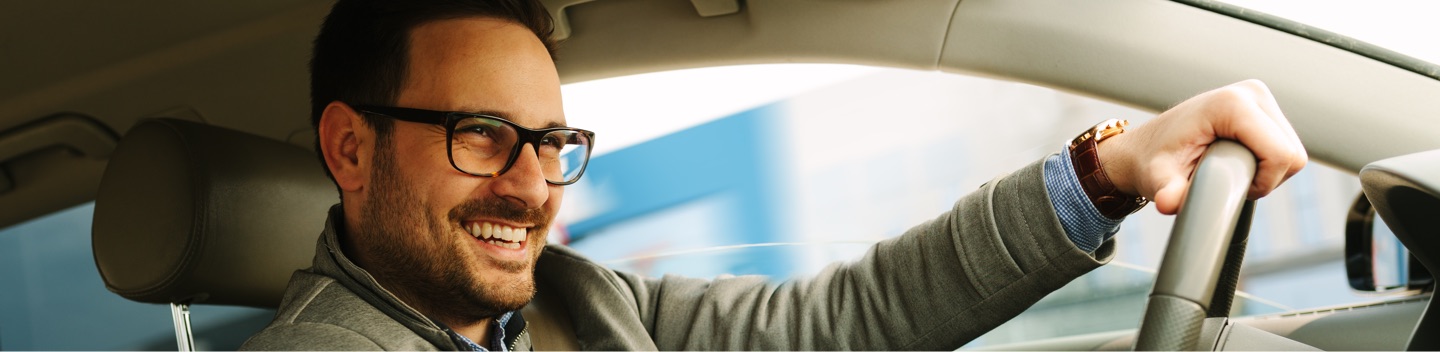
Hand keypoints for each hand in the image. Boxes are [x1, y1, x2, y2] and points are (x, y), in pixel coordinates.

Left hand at [1098, 79, 1307, 214]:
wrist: (1147, 147)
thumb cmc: (1153, 161)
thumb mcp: (1158, 179)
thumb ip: (1168, 192)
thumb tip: (1168, 204)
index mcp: (1232, 103)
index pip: (1281, 155)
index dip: (1262, 182)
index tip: (1228, 186)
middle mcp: (1251, 92)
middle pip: (1291, 155)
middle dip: (1265, 178)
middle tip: (1227, 180)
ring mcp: (1260, 96)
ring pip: (1292, 153)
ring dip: (1267, 172)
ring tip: (1230, 171)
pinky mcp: (1264, 106)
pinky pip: (1286, 147)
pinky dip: (1268, 163)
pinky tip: (1238, 161)